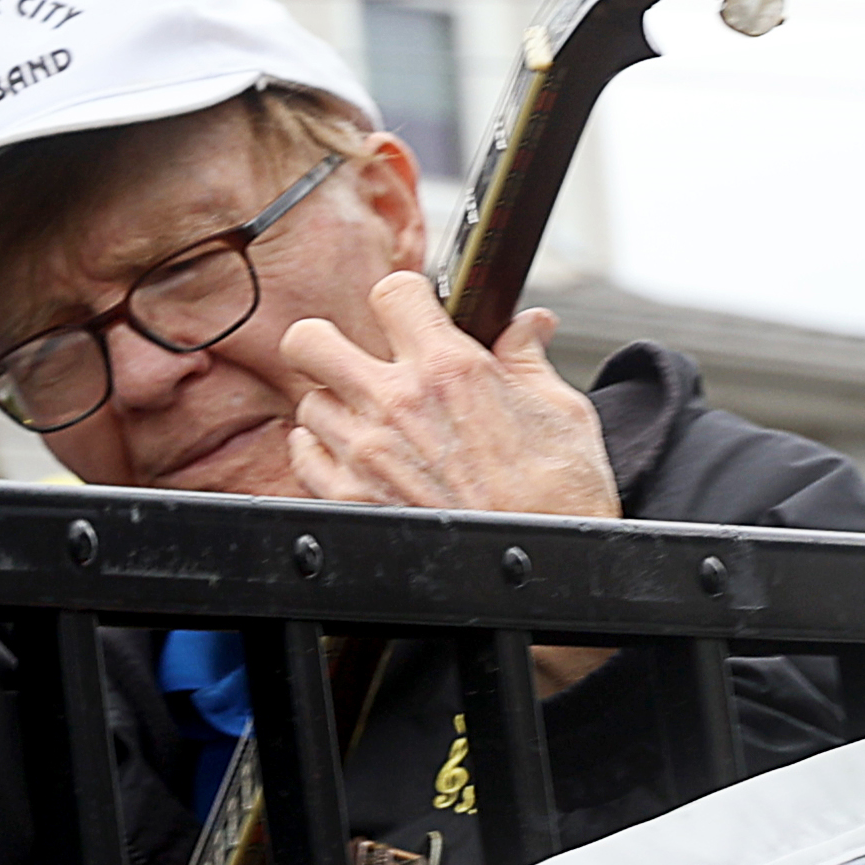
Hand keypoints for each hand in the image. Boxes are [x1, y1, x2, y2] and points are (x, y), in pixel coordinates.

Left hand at [283, 278, 619, 693]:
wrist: (545, 572)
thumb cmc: (560, 497)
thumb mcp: (562, 413)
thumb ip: (529, 360)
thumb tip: (528, 323)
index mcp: (450, 370)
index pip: (391, 292)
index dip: (402, 299)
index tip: (412, 317)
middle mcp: (396, 403)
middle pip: (309, 340)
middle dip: (329, 344)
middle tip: (359, 362)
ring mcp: (364, 452)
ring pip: (308, 402)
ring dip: (335, 407)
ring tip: (374, 424)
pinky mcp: (347, 498)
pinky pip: (302, 454)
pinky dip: (321, 452)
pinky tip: (355, 458)